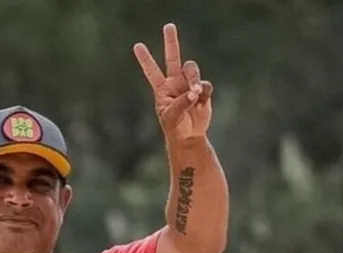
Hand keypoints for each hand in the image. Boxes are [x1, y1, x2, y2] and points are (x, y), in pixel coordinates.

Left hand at [133, 23, 212, 141]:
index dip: (145, 59)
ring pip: (192, 69)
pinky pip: (205, 84)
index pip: (152, 71)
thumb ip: (181, 102)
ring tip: (195, 93)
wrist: (189, 136)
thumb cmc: (175, 128)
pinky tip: (201, 103)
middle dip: (171, 42)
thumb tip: (194, 90)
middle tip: (168, 26)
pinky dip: (204, 93)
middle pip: (173, 57)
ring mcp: (189, 84)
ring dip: (193, 79)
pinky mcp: (202, 89)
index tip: (137, 46)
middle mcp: (175, 83)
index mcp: (162, 89)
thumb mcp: (172, 117)